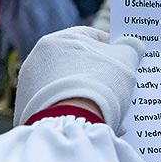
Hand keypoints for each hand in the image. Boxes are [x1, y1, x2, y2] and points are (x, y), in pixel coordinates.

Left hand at [13, 26, 144, 134]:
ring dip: (88, 97)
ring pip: (69, 88)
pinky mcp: (28, 113)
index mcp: (58, 39)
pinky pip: (58, 108)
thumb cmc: (100, 85)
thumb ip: (131, 47)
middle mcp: (37, 60)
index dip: (114, 48)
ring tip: (109, 113)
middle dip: (100, 76)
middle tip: (120, 89)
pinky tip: (93, 123)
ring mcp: (29, 87)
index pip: (92, 37)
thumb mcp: (126, 59)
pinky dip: (75, 113)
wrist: (72, 125)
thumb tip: (132, 45)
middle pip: (79, 64)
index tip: (127, 62)